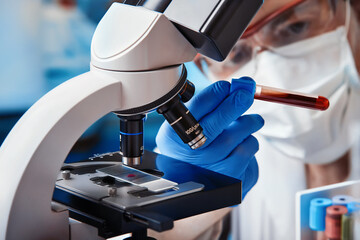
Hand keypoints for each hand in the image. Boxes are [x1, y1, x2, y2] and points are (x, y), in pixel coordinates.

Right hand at [156, 77, 263, 197]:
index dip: (216, 93)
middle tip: (246, 93)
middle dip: (234, 104)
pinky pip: (248, 148)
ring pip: (237, 134)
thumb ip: (208, 104)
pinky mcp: (231, 174)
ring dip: (248, 121)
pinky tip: (243, 139)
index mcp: (176, 134)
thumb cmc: (192, 143)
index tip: (228, 85)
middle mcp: (191, 151)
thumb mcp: (188, 123)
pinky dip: (250, 139)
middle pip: (215, 124)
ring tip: (249, 120)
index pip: (196, 109)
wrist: (192, 177)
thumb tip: (240, 85)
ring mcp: (210, 165)